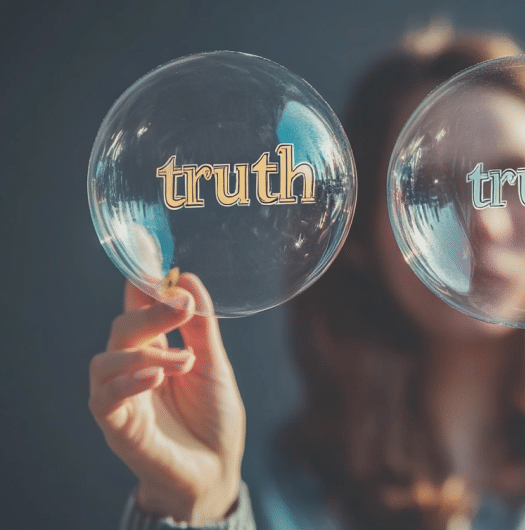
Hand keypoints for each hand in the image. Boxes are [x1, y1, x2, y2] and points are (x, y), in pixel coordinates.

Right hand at [88, 274, 245, 523]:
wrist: (216, 470)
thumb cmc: (214, 419)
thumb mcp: (214, 366)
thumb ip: (200, 327)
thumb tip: (189, 280)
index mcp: (155, 349)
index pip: (138, 309)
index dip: (140, 283)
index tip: (154, 257)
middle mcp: (132, 369)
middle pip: (122, 329)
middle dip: (149, 313)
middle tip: (181, 305)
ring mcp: (122, 398)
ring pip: (105, 361)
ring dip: (144, 352)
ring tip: (183, 360)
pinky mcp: (118, 427)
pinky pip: (104, 399)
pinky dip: (128, 382)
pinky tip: (156, 376)